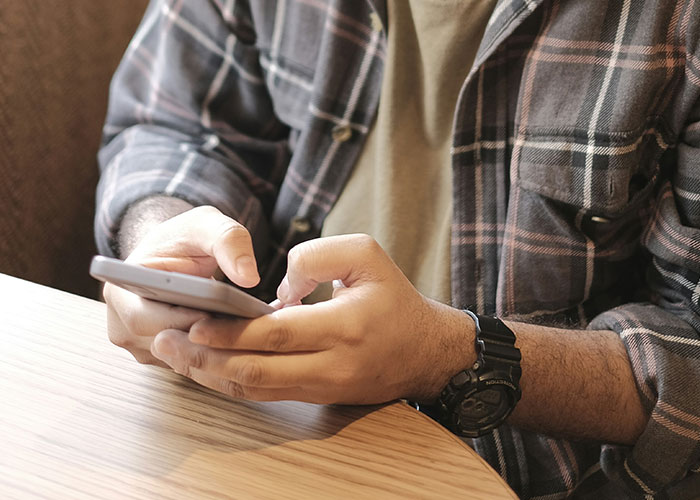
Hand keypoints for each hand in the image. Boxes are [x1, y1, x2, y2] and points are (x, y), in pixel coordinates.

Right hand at [104, 206, 260, 365]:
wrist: (177, 251)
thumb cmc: (186, 238)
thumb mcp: (209, 225)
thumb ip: (229, 242)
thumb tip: (248, 276)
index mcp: (120, 292)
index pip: (144, 320)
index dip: (180, 320)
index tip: (214, 314)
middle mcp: (122, 326)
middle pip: (164, 345)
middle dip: (203, 337)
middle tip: (241, 327)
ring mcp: (140, 345)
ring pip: (179, 359)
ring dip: (210, 348)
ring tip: (244, 332)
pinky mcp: (161, 356)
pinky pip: (188, 362)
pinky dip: (212, 352)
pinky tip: (238, 339)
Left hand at [150, 234, 474, 403]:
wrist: (427, 351)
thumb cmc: (395, 299)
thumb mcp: (368, 254)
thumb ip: (317, 255)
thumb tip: (275, 288)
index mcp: (345, 326)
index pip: (277, 336)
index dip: (232, 334)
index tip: (194, 324)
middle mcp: (332, 365)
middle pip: (257, 372)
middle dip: (207, 360)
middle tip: (167, 344)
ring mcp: (324, 387)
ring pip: (257, 390)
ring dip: (212, 376)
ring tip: (176, 358)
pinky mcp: (318, 397)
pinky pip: (267, 395)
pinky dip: (233, 383)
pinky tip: (208, 369)